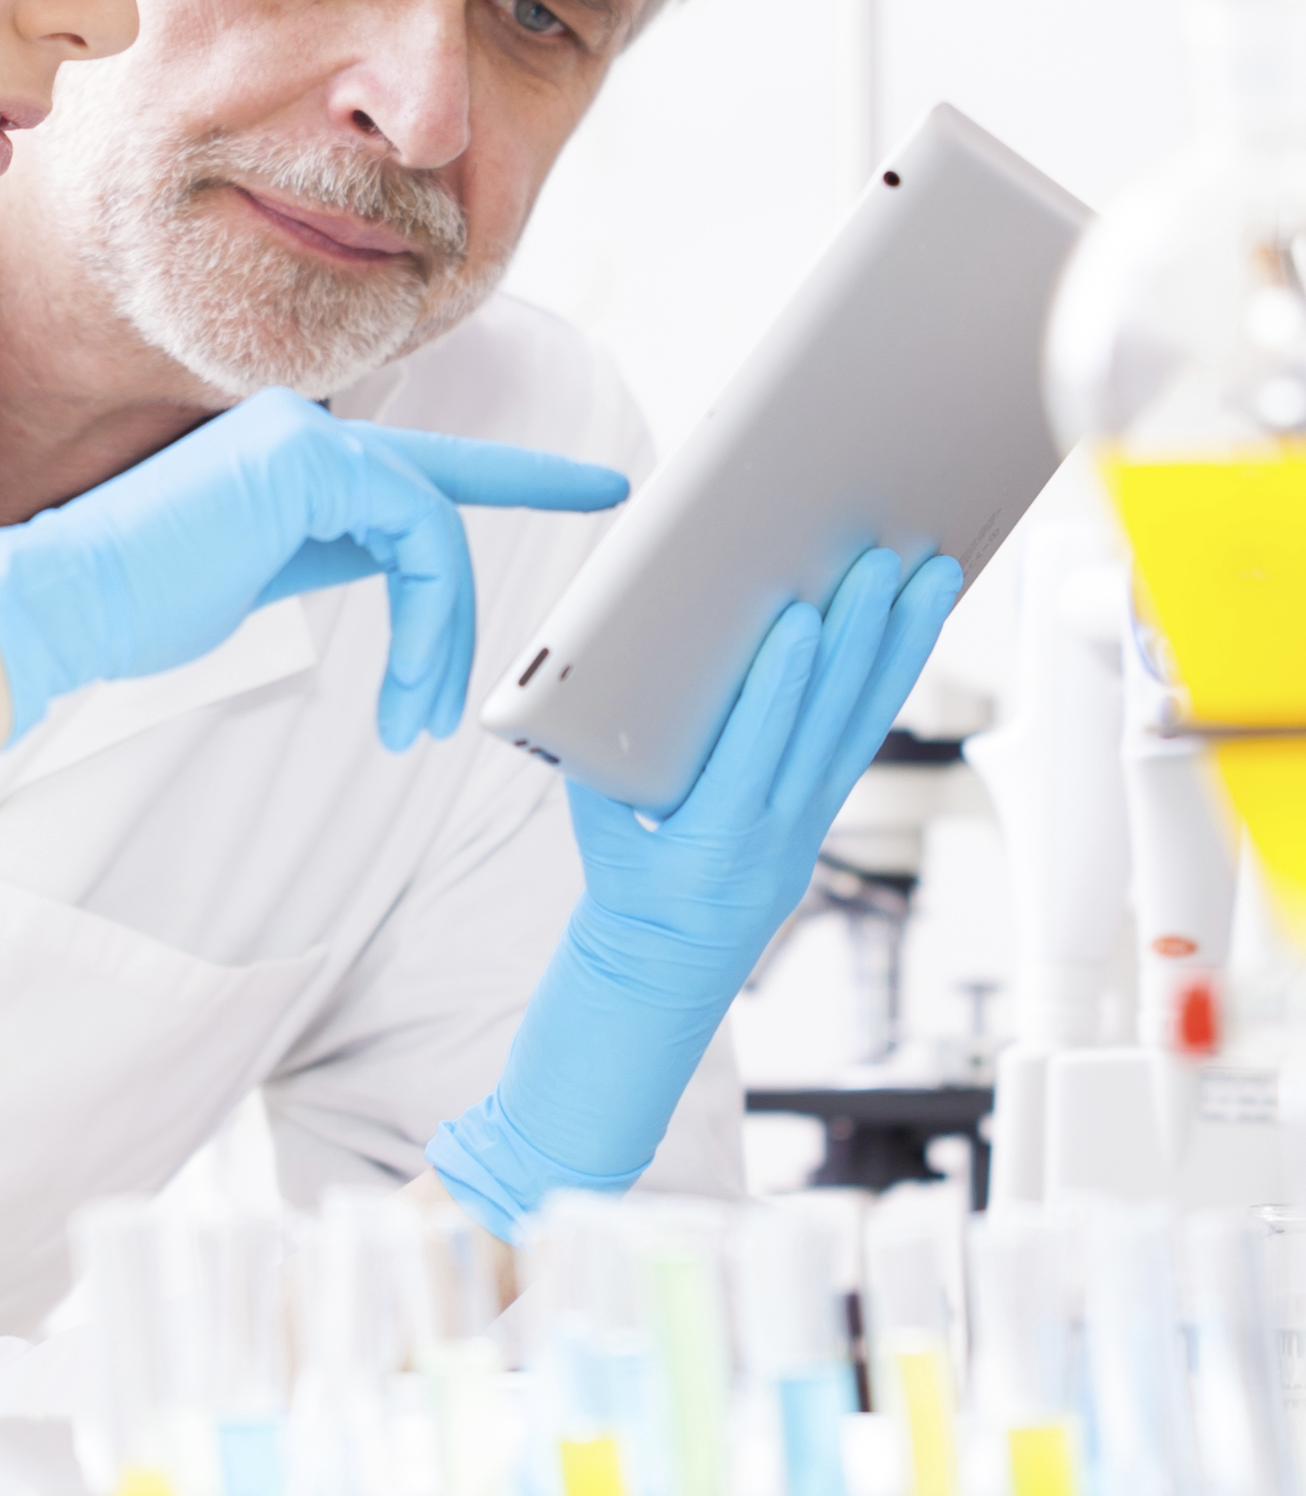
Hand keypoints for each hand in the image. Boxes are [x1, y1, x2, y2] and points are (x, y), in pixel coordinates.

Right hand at [0, 386, 626, 746]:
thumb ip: (331, 552)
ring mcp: (310, 435)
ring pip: (434, 528)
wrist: (64, 604)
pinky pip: (419, 536)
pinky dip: (430, 618)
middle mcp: (308, 429)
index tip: (594, 484)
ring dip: (442, 635)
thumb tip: (399, 565)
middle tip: (515, 627)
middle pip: (436, 501)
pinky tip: (405, 688)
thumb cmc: (141, 602)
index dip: (517, 476)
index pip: (420, 467)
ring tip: (418, 719)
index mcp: (293, 455)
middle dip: (493, 559)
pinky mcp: (310, 460)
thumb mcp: (261, 576)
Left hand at [426, 545, 963, 1234]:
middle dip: (885, 630)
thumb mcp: (677, 811)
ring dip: (855, 644)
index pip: (855, 719)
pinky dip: (780, 691)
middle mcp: (794, 820)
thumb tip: (670, 625)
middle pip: (852, 711)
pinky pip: (757, 752)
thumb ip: (686, 734)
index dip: (893, 650)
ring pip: (823, 724)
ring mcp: (766, 831)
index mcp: (793, 811)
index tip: (918, 578)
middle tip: (909, 551)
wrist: (625, 991)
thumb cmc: (638, 882)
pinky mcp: (720, 838)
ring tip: (877, 569)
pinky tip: (794, 629)